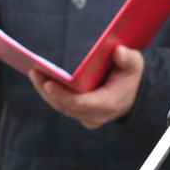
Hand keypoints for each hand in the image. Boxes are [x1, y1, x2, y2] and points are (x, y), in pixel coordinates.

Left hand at [29, 46, 143, 130]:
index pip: (82, 104)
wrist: (131, 94)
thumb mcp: (135, 65)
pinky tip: (39, 78)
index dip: (63, 95)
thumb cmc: (130, 76)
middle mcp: (95, 115)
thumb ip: (128, 59)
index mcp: (108, 104)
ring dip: (45, 90)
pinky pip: (60, 105)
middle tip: (35, 71)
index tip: (49, 84)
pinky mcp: (77, 114)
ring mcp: (85, 117)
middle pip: (65, 106)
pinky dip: (49, 92)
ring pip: (60, 106)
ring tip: (34, 72)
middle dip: (48, 90)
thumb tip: (119, 51)